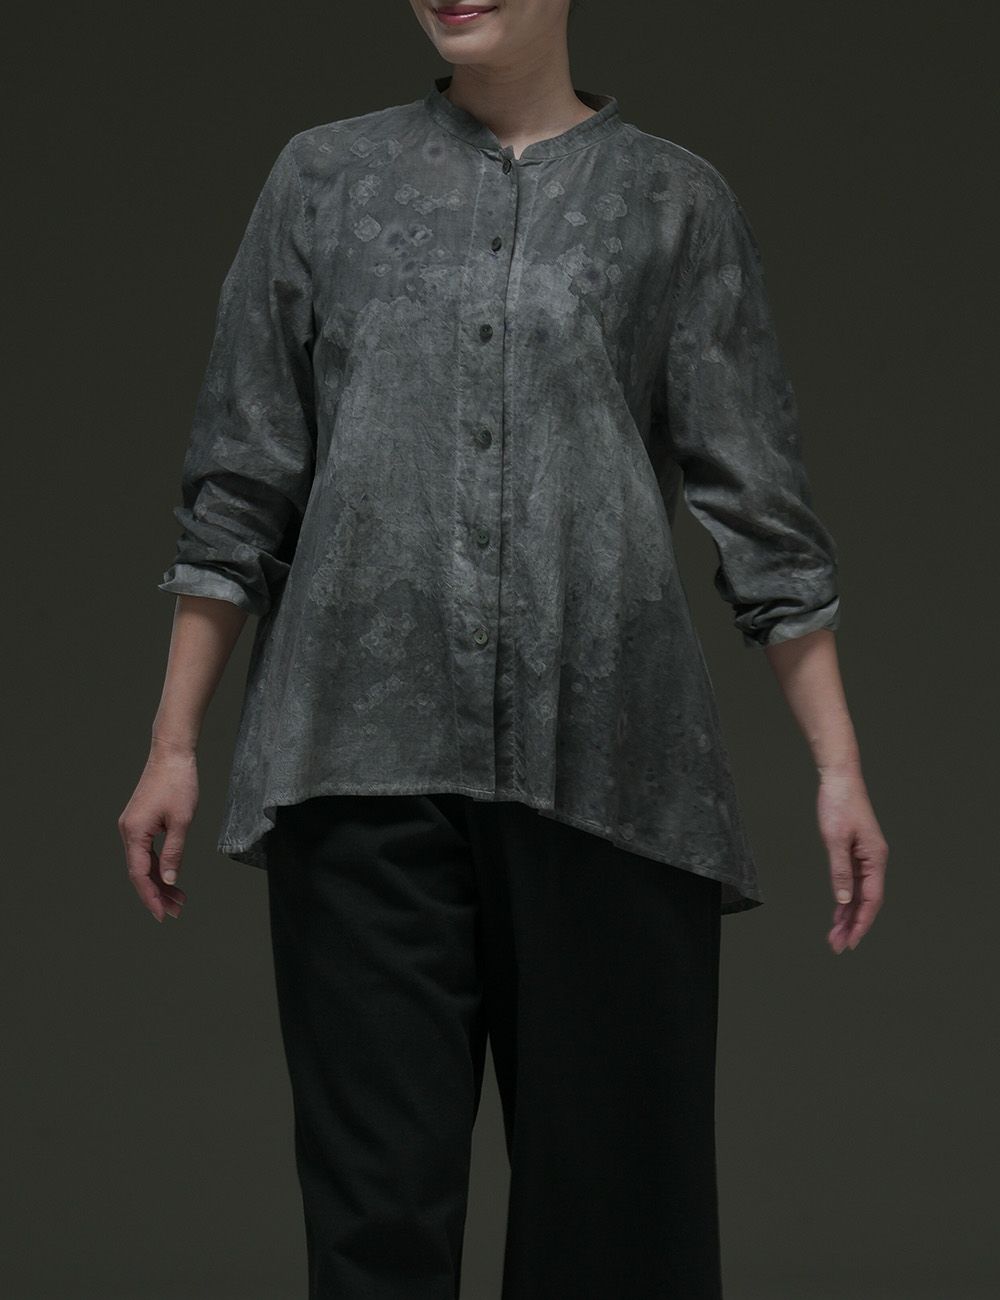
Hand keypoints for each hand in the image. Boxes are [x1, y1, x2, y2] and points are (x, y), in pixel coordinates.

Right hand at [118, 740, 197, 921]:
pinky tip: (170, 877)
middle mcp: (128, 831)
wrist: (171, 754)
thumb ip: (173, 852)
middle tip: (175, 911)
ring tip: (178, 899)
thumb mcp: (181, 821)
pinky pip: (146, 851)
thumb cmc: (177, 783)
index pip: (139, 874)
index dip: (150, 897)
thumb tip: (168, 879)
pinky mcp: (140, 822)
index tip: (162, 914)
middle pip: (139, 872)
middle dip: (157, 894)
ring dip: (159, 881)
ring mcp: (132, 826)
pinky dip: (158, 865)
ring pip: (143, 863)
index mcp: (134, 832)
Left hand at [816, 766, 887, 952]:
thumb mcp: (835, 839)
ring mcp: (866, 857)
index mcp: (876, 858)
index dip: (861, 923)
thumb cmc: (838, 804)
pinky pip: (853, 883)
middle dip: (853, 926)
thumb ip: (840, 871)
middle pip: (866, 902)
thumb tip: (845, 901)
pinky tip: (838, 914)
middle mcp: (874, 861)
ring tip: (835, 936)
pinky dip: (845, 900)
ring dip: (848, 916)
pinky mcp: (856, 852)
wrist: (839, 778)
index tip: (851, 942)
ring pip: (859, 895)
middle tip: (837, 946)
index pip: (872, 900)